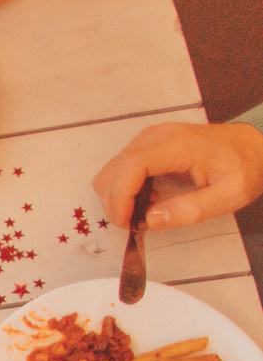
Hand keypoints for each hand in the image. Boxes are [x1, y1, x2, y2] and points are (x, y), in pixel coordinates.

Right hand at [94, 121, 262, 229]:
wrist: (255, 145)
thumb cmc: (245, 168)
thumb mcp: (231, 195)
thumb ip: (193, 210)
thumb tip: (151, 220)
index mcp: (179, 145)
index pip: (132, 165)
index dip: (120, 197)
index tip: (126, 223)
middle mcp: (158, 136)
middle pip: (115, 169)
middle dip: (115, 203)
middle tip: (134, 224)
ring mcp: (150, 138)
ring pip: (112, 170)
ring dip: (117, 197)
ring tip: (142, 211)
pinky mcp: (147, 144)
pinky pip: (121, 168)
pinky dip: (123, 189)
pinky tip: (145, 199)